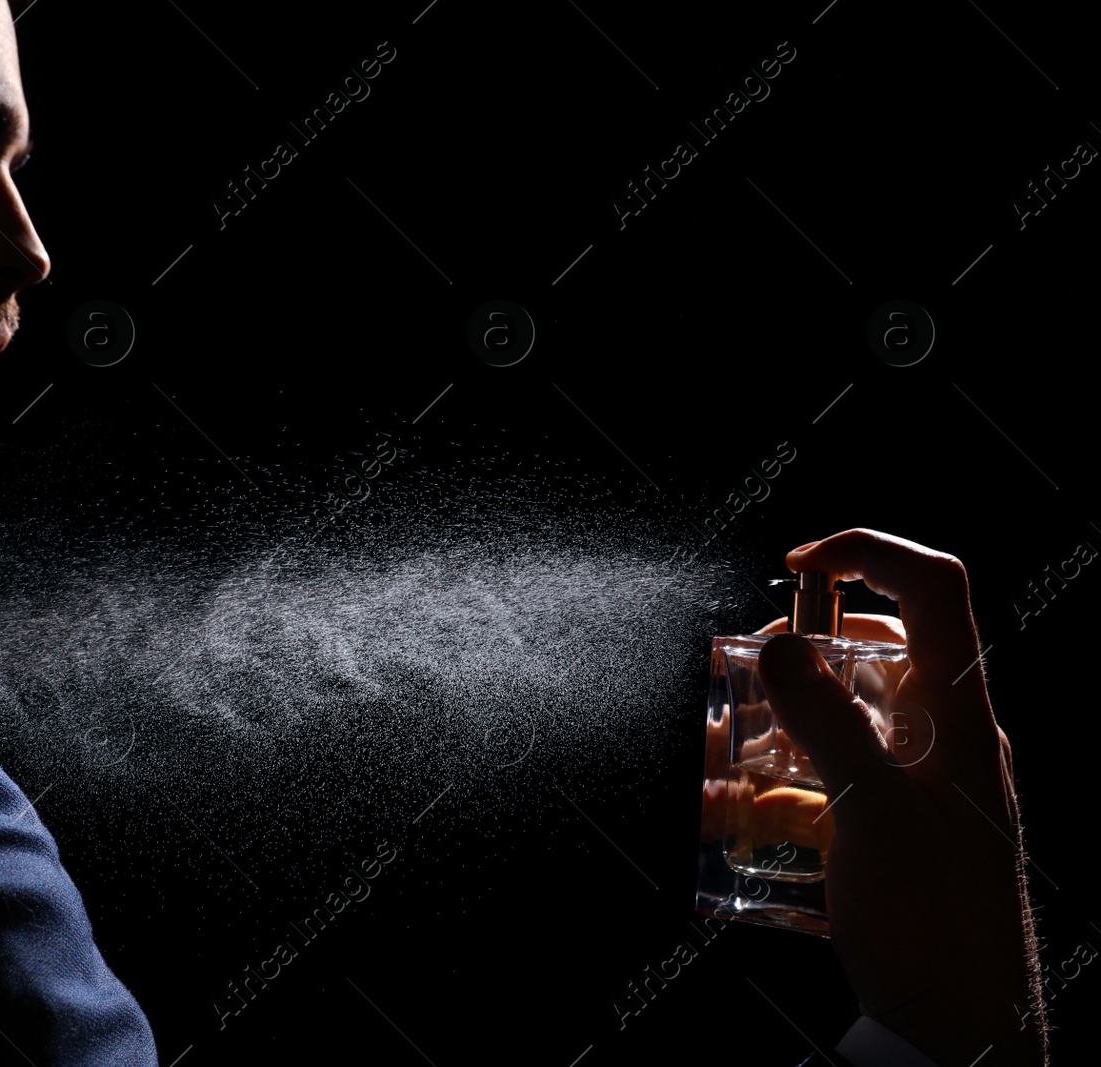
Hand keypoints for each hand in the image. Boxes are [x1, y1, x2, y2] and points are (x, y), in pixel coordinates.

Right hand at [757, 529, 1045, 1064]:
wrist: (965, 1032)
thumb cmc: (938, 923)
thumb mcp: (875, 815)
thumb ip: (829, 724)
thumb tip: (781, 644)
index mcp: (958, 715)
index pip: (934, 592)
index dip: (870, 554)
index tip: (796, 566)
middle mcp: (941, 738)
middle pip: (870, 654)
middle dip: (792, 656)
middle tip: (737, 678)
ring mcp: (913, 785)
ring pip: (835, 723)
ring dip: (768, 728)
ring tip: (713, 756)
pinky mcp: (885, 830)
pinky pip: (820, 785)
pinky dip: (769, 788)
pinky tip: (721, 813)